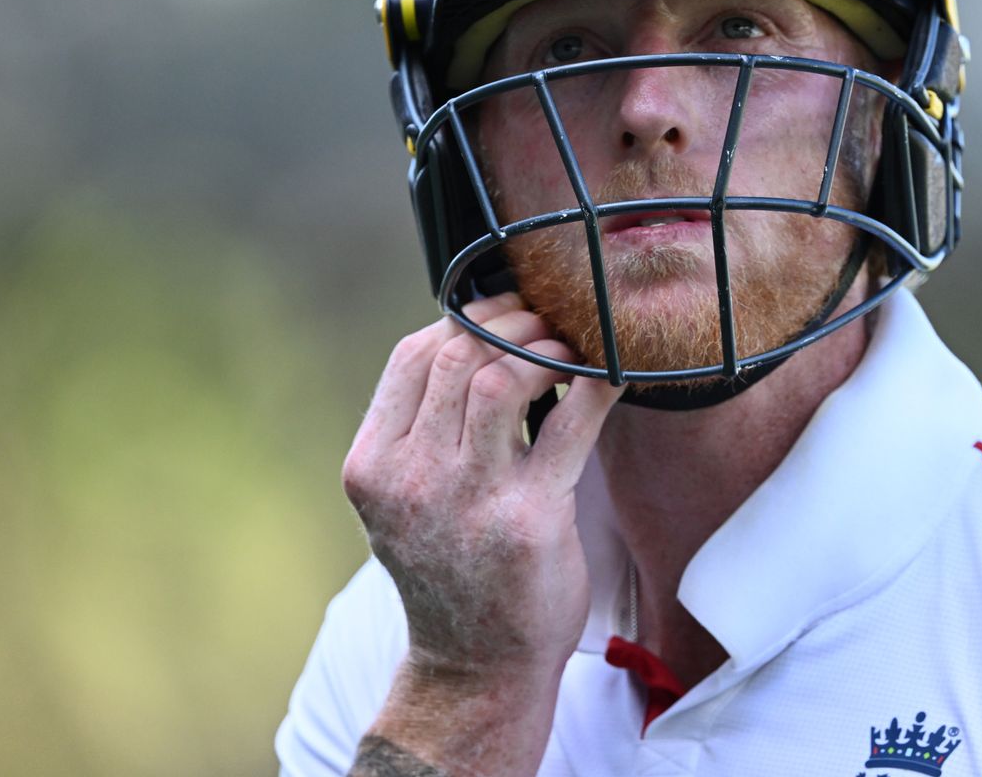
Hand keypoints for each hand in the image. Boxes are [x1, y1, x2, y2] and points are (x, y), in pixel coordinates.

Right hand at [341, 291, 623, 765]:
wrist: (475, 666)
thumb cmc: (450, 570)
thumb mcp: (403, 500)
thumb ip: (420, 429)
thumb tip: (473, 337)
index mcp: (372, 467)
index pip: (411, 357)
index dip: (463, 320)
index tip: (502, 315)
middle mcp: (410, 479)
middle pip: (457, 355)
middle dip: (510, 322)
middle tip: (547, 319)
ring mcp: (466, 498)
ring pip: (502, 376)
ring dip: (546, 347)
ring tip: (570, 349)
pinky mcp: (529, 518)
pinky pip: (570, 422)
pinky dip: (596, 385)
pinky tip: (609, 375)